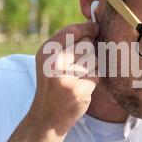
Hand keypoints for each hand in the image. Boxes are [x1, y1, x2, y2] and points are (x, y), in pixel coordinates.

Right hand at [30, 20, 99, 134]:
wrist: (46, 117)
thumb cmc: (53, 85)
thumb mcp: (51, 61)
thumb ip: (67, 44)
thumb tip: (93, 24)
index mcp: (45, 52)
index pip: (72, 31)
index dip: (88, 28)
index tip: (96, 28)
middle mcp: (53, 62)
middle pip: (87, 44)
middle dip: (89, 52)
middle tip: (78, 66)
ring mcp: (65, 77)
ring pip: (93, 60)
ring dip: (91, 68)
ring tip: (77, 79)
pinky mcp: (77, 90)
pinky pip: (96, 76)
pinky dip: (92, 82)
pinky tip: (79, 89)